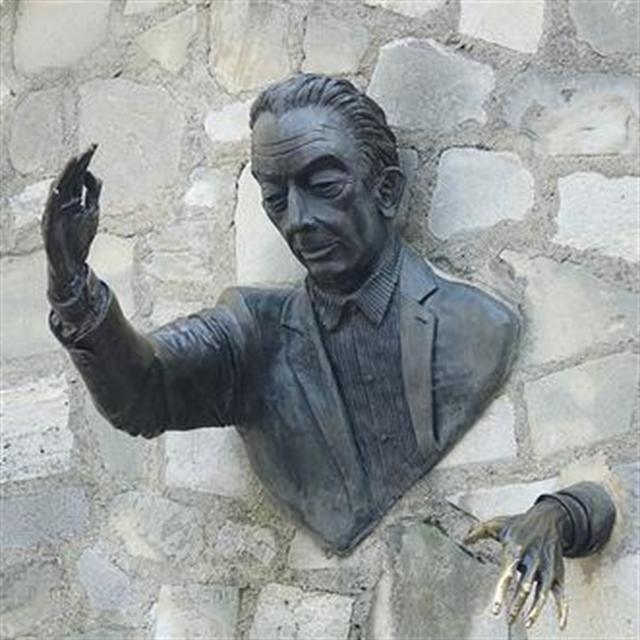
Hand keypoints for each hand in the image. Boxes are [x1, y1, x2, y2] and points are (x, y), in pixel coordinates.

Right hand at [41, 144, 101, 298]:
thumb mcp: (92, 212)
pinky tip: (59, 187)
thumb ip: (92, 193)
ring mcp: (54, 213)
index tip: (94, 146)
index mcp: (72, 197)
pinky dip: (54, 198)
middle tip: (86, 149)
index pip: (78, 175)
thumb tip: (96, 175)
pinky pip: (50, 210)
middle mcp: (61, 202)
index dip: (85, 161)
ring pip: (58, 189)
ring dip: (65, 175)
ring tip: (74, 161)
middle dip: (77, 164)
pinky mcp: (49, 226)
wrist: (72, 262)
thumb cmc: (80, 237)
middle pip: (69, 179)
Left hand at [464, 499, 569, 630]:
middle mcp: (532, 560)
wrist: (548, 518)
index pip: (506, 575)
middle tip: (509, 620)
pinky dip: (562, 609)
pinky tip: (560, 624)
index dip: (501, 593)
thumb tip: (464, 540)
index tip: (495, 610)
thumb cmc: (518, 523)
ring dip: (535, 610)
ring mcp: (546, 567)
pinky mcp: (557, 572)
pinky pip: (561, 593)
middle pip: (524, 587)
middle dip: (517, 605)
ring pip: (542, 593)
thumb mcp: (497, 524)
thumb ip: (478, 531)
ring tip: (526, 623)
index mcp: (515, 550)